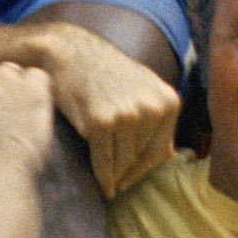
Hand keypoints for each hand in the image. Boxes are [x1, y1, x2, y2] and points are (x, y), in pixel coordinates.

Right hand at [31, 28, 177, 198]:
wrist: (69, 52)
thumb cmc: (103, 72)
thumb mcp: (142, 88)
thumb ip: (158, 119)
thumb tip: (168, 156)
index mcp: (168, 101)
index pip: (160, 150)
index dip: (143, 170)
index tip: (130, 181)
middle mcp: (152, 108)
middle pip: (141, 158)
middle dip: (128, 173)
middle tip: (116, 184)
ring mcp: (128, 114)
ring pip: (123, 162)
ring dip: (115, 176)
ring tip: (108, 183)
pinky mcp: (102, 121)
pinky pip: (104, 161)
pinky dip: (102, 176)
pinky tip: (102, 185)